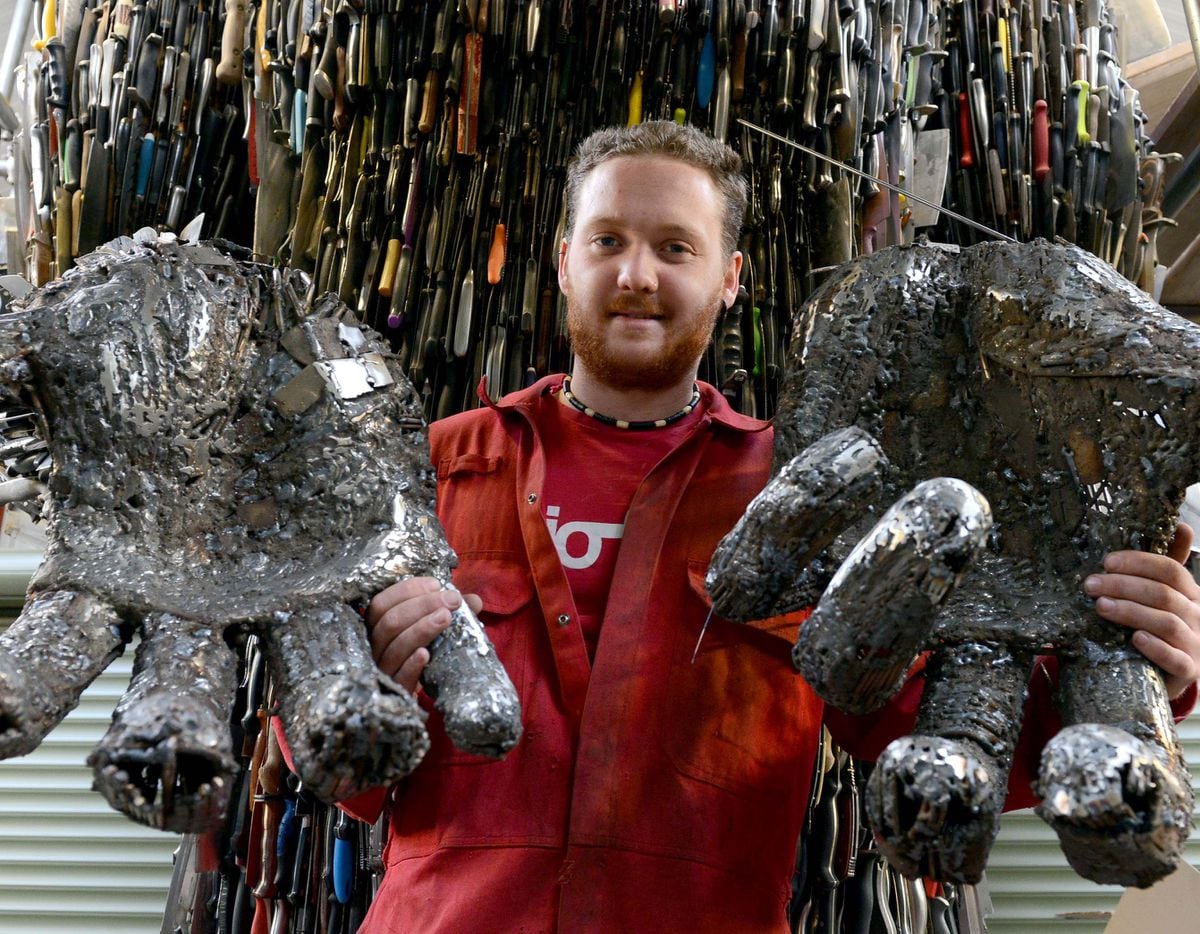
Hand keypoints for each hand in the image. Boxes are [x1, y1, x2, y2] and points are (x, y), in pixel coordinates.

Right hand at [367, 578, 483, 692]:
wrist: (422, 690)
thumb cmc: (426, 650)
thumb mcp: (435, 628)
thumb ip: (450, 612)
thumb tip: (474, 601)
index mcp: (378, 625)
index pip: (382, 602)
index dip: (407, 590)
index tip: (436, 585)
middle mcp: (375, 646)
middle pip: (389, 622)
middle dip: (422, 606)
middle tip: (452, 600)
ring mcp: (384, 669)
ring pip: (394, 647)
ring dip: (420, 629)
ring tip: (446, 617)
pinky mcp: (396, 690)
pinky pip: (399, 677)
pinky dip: (411, 664)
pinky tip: (426, 654)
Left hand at [1085, 523, 1199, 699]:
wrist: (1165, 674)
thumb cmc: (1158, 629)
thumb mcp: (1160, 596)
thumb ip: (1163, 567)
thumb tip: (1180, 525)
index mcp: (1191, 593)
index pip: (1170, 569)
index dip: (1138, 562)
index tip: (1106, 562)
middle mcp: (1198, 616)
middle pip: (1162, 594)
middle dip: (1123, 586)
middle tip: (1090, 585)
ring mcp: (1196, 644)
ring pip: (1166, 623)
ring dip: (1131, 612)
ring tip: (1100, 606)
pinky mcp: (1189, 671)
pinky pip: (1175, 658)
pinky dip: (1155, 647)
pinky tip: (1134, 638)